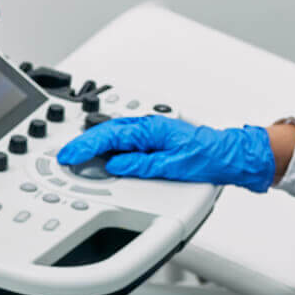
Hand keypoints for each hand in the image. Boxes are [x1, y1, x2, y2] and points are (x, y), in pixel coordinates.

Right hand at [56, 115, 275, 191]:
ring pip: (113, 135)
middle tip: (64, 158)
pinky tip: (103, 155)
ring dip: (94, 145)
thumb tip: (116, 165)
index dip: (85, 147)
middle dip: (83, 144)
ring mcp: (150, 133)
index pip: (109, 136)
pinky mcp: (153, 141)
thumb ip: (142, 166)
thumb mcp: (173, 167)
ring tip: (77, 157)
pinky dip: (108, 147)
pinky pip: (124, 141)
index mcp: (150, 129)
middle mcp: (148, 127)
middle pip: (106, 132)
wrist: (230, 156)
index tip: (68, 156)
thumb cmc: (209, 157)